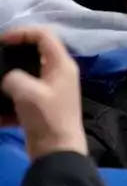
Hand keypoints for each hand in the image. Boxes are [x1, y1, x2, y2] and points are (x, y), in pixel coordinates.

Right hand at [0, 26, 87, 156]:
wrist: (57, 152)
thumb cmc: (46, 117)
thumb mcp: (26, 92)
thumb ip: (13, 76)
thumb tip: (8, 78)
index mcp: (61, 65)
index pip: (44, 35)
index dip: (22, 33)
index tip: (1, 41)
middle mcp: (59, 74)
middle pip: (33, 54)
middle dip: (11, 56)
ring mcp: (51, 91)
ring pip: (24, 77)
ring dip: (7, 82)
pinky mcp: (42, 107)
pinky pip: (21, 97)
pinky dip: (8, 104)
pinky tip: (0, 114)